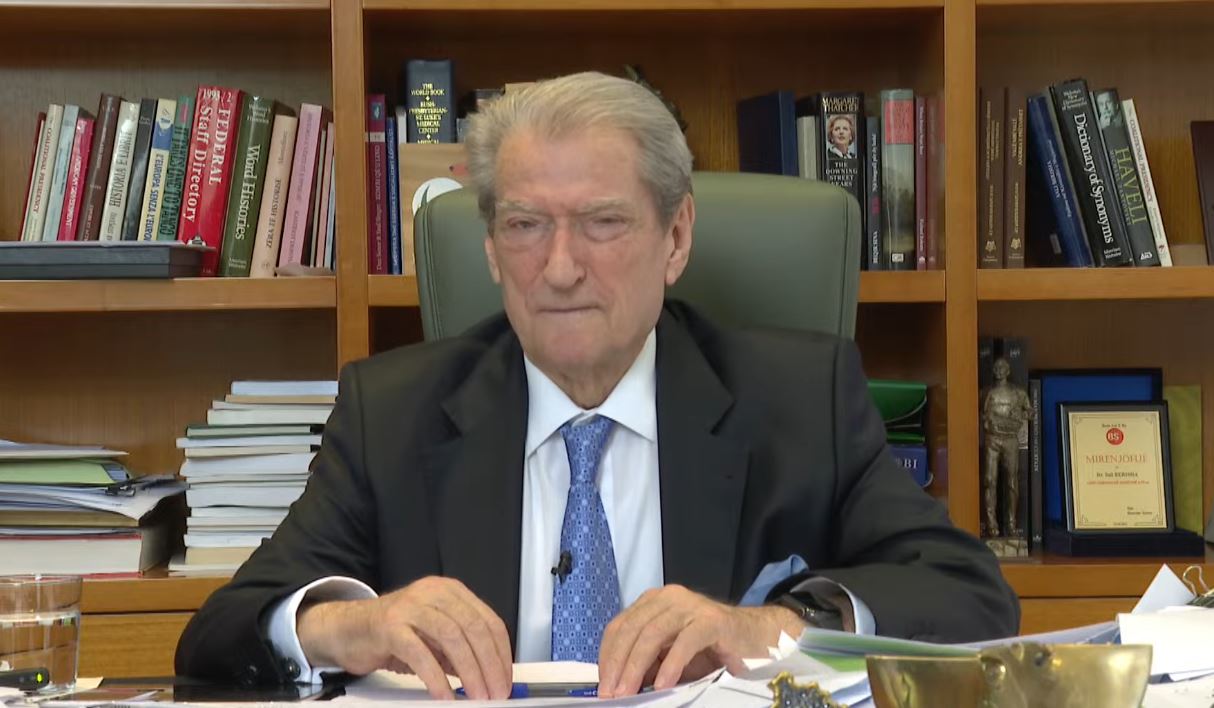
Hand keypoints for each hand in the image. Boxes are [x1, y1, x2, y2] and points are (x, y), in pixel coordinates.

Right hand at [296, 577, 512, 699]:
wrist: (347, 629)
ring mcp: (411, 607)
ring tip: (477, 696)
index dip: (501, 653)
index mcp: (449, 592)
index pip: (488, 620)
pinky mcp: (390, 626)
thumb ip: (459, 651)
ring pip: (453, 637)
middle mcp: (433, 593)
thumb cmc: (392, 634)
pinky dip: (437, 678)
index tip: (505, 679)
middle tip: (495, 692)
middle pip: (474, 627)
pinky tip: (445, 696)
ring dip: (470, 672)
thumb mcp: (433, 639)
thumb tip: (489, 676)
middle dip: (490, 664)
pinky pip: (421, 653)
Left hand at [597, 585, 806, 697]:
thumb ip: (647, 663)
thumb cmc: (710, 650)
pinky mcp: (712, 620)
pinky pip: (685, 642)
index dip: (607, 656)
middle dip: (617, 664)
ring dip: (636, 667)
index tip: (601, 684)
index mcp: (653, 603)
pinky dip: (671, 665)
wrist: (756, 640)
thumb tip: (618, 684)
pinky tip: (662, 685)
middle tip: (611, 693)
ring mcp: (690, 606)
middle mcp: (668, 598)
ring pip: (652, 633)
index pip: (620, 626)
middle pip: (632, 629)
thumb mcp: (670, 657)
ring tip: (628, 692)